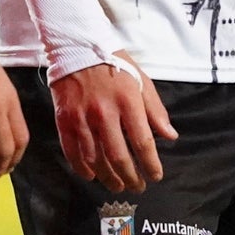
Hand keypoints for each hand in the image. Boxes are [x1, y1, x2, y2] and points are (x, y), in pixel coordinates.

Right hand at [50, 57, 174, 192]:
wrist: (76, 47)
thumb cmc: (114, 64)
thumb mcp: (141, 81)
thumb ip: (155, 110)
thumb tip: (170, 136)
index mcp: (128, 101)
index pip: (142, 141)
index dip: (150, 164)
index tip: (155, 176)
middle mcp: (105, 112)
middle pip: (119, 156)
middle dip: (130, 176)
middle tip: (137, 187)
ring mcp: (82, 117)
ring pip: (95, 158)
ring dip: (108, 177)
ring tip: (118, 185)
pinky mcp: (64, 120)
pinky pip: (72, 151)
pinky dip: (82, 167)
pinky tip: (91, 175)